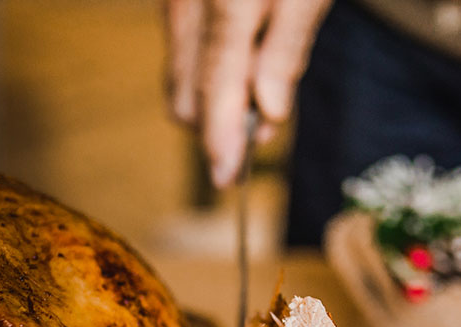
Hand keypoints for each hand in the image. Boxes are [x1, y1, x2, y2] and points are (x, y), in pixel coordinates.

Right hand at [164, 0, 332, 187]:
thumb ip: (286, 50)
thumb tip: (270, 113)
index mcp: (226, 6)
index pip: (215, 89)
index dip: (220, 139)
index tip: (226, 176)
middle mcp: (186, 6)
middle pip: (186, 97)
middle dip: (222, 124)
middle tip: (269, 116)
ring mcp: (174, 2)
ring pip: (178, 80)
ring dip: (214, 101)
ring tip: (263, 83)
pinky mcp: (173, 0)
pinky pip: (180, 54)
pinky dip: (207, 72)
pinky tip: (244, 57)